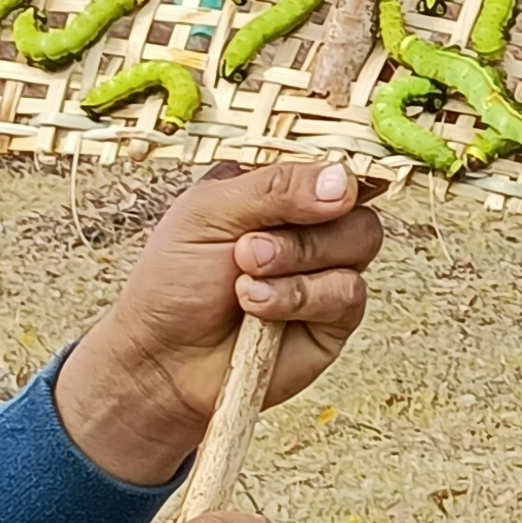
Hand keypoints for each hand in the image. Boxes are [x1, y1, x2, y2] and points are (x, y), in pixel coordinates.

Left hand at [54, 160, 380, 486]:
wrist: (161, 359)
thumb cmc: (175, 281)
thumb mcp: (208, 213)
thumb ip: (275, 187)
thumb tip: (342, 181)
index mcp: (279, 189)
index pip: (330, 163)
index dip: (337, 173)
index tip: (330, 186)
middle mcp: (310, 227)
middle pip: (355, 206)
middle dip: (304, 229)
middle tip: (247, 250)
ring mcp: (326, 272)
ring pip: (360, 244)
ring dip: (298, 262)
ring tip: (245, 281)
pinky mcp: (334, 319)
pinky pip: (349, 294)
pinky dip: (302, 298)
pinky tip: (259, 308)